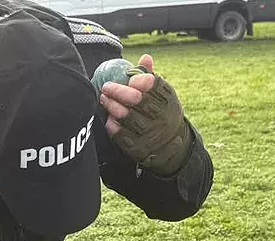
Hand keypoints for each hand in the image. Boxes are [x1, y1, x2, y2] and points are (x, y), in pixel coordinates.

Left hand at [98, 54, 191, 175]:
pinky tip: (109, 118)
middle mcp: (161, 118)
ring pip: (126, 117)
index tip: (130, 79)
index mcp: (168, 100)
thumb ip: (151, 77)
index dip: (140, 80)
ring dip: (112, 106)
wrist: (171, 146)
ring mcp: (150, 134)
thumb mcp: (163, 96)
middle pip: (137, 100)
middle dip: (118, 91)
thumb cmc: (161, 112)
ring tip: (104, 99)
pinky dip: (112, 125)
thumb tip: (145, 58)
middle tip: (107, 87)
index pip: (154, 86)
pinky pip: (121, 135)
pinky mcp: (139, 149)